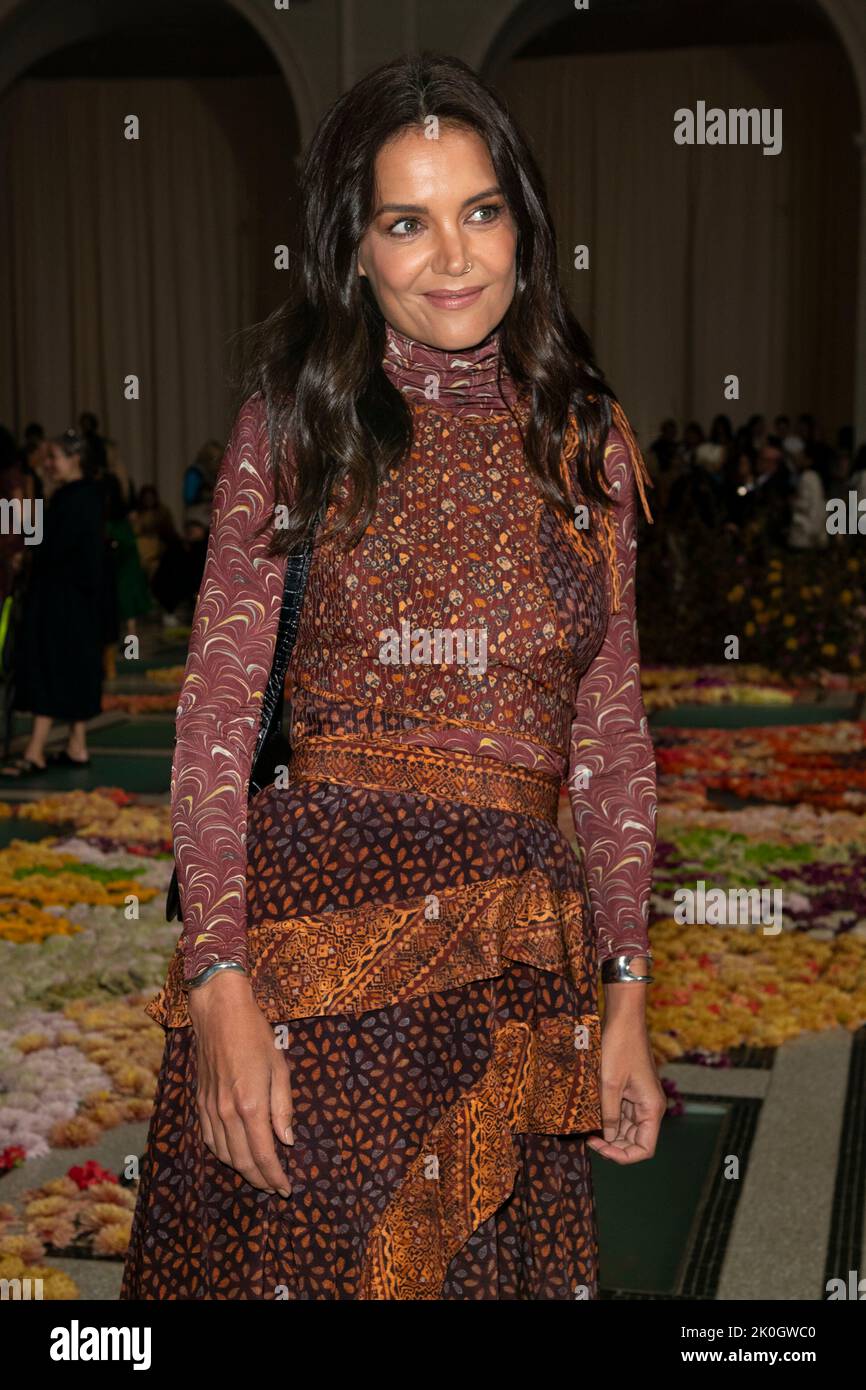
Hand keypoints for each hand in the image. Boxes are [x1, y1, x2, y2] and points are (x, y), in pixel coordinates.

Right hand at [187, 969, 292, 1195]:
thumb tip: (287, 1140)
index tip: (286, 1188)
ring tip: (259, 1175)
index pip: (263, 1155)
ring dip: (241, 1170)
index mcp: (250, 1105)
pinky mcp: (200, 1102)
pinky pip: (209, 1139)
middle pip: (242, 1161)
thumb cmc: (255, 1035)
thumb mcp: (279, 1067)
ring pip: (224, 1154)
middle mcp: (227, 1113)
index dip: (275, 1176)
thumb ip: (283, 1107)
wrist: (219, 1013)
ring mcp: (210, 1109)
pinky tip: (233, 1155)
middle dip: (260, 1179)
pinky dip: (222, 1154)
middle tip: (275, 1188)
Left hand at [586, 1010, 665, 1163]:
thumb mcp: (609, 1084)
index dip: (622, 1155)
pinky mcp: (630, 1091)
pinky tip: (592, 1115)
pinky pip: (621, 1113)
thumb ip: (609, 1114)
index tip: (600, 1146)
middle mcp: (650, 1107)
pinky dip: (608, 1118)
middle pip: (634, 1141)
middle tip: (589, 1138)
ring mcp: (640, 1099)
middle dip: (613, 1144)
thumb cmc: (620, 1047)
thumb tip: (608, 1138)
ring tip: (588, 1128)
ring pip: (627, 1128)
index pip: (644, 1148)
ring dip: (609, 1132)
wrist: (623, 1019)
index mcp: (652, 1109)